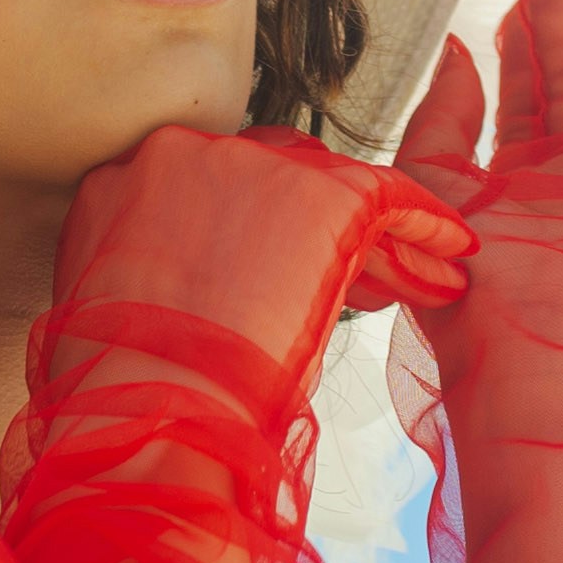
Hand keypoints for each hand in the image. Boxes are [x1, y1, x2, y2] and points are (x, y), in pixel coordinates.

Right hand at [40, 121, 472, 423]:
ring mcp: (255, 166)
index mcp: (119, 182)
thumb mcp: (108, 315)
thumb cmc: (123, 392)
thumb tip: (180, 292)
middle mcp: (184, 153)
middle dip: (308, 224)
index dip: (251, 225)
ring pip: (332, 185)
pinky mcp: (324, 194)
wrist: (153, 409)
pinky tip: (453, 249)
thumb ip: (143, 274)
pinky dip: (425, 223)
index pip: (205, 185)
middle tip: (352, 275)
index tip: (275, 264)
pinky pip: (391, 193)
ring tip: (416, 278)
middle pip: (272, 174)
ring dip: (371, 236)